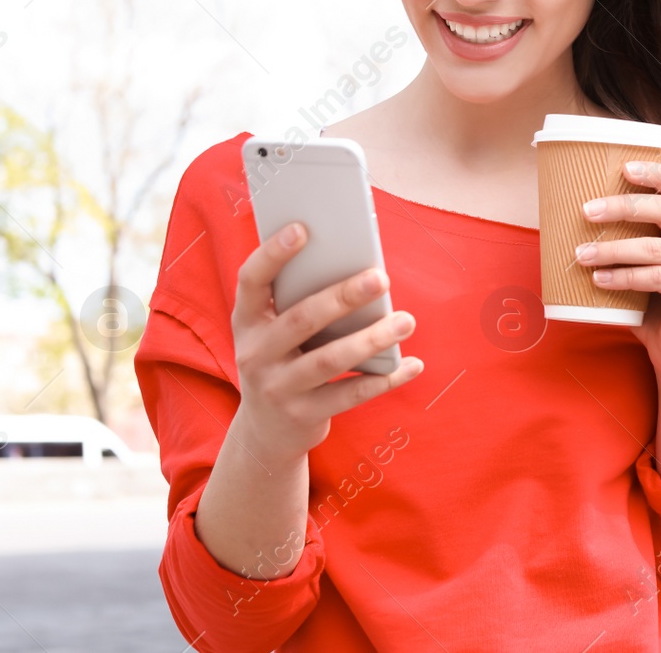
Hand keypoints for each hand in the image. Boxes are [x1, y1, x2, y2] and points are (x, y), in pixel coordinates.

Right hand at [229, 222, 424, 466]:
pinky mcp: (303, 415)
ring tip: (406, 321)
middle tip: (381, 277)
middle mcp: (255, 353)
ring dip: (371, 339)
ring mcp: (277, 387)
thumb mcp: (277, 332)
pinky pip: (350, 395)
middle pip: (301, 319)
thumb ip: (303, 302)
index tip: (302, 228)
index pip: (251, 281)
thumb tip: (360, 266)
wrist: (264, 432)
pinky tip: (412, 364)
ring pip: (329, 359)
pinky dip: (385, 379)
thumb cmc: (284, 360)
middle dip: (343, 296)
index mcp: (248, 321)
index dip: (272, 254)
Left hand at [576, 160, 660, 391]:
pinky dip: (624, 277)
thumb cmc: (653, 308)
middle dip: (622, 206)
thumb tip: (573, 219)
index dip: (655, 171)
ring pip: (655, 246)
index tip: (623, 166)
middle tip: (586, 211)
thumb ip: (625, 242)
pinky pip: (657, 277)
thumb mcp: (639, 267)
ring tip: (581, 254)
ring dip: (613, 248)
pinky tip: (599, 281)